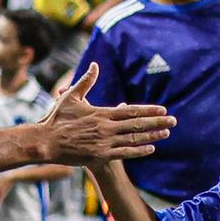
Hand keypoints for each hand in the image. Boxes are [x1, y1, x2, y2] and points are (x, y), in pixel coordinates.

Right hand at [38, 63, 174, 168]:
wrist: (46, 142)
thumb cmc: (57, 119)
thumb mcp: (70, 97)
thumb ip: (86, 81)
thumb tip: (94, 65)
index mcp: (101, 113)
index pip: (131, 111)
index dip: (148, 110)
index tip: (163, 109)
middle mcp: (106, 127)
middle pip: (137, 125)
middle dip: (157, 122)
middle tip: (173, 121)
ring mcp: (104, 143)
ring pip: (134, 140)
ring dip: (152, 136)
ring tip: (166, 133)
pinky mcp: (100, 155)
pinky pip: (125, 153)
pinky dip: (139, 151)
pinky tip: (151, 148)